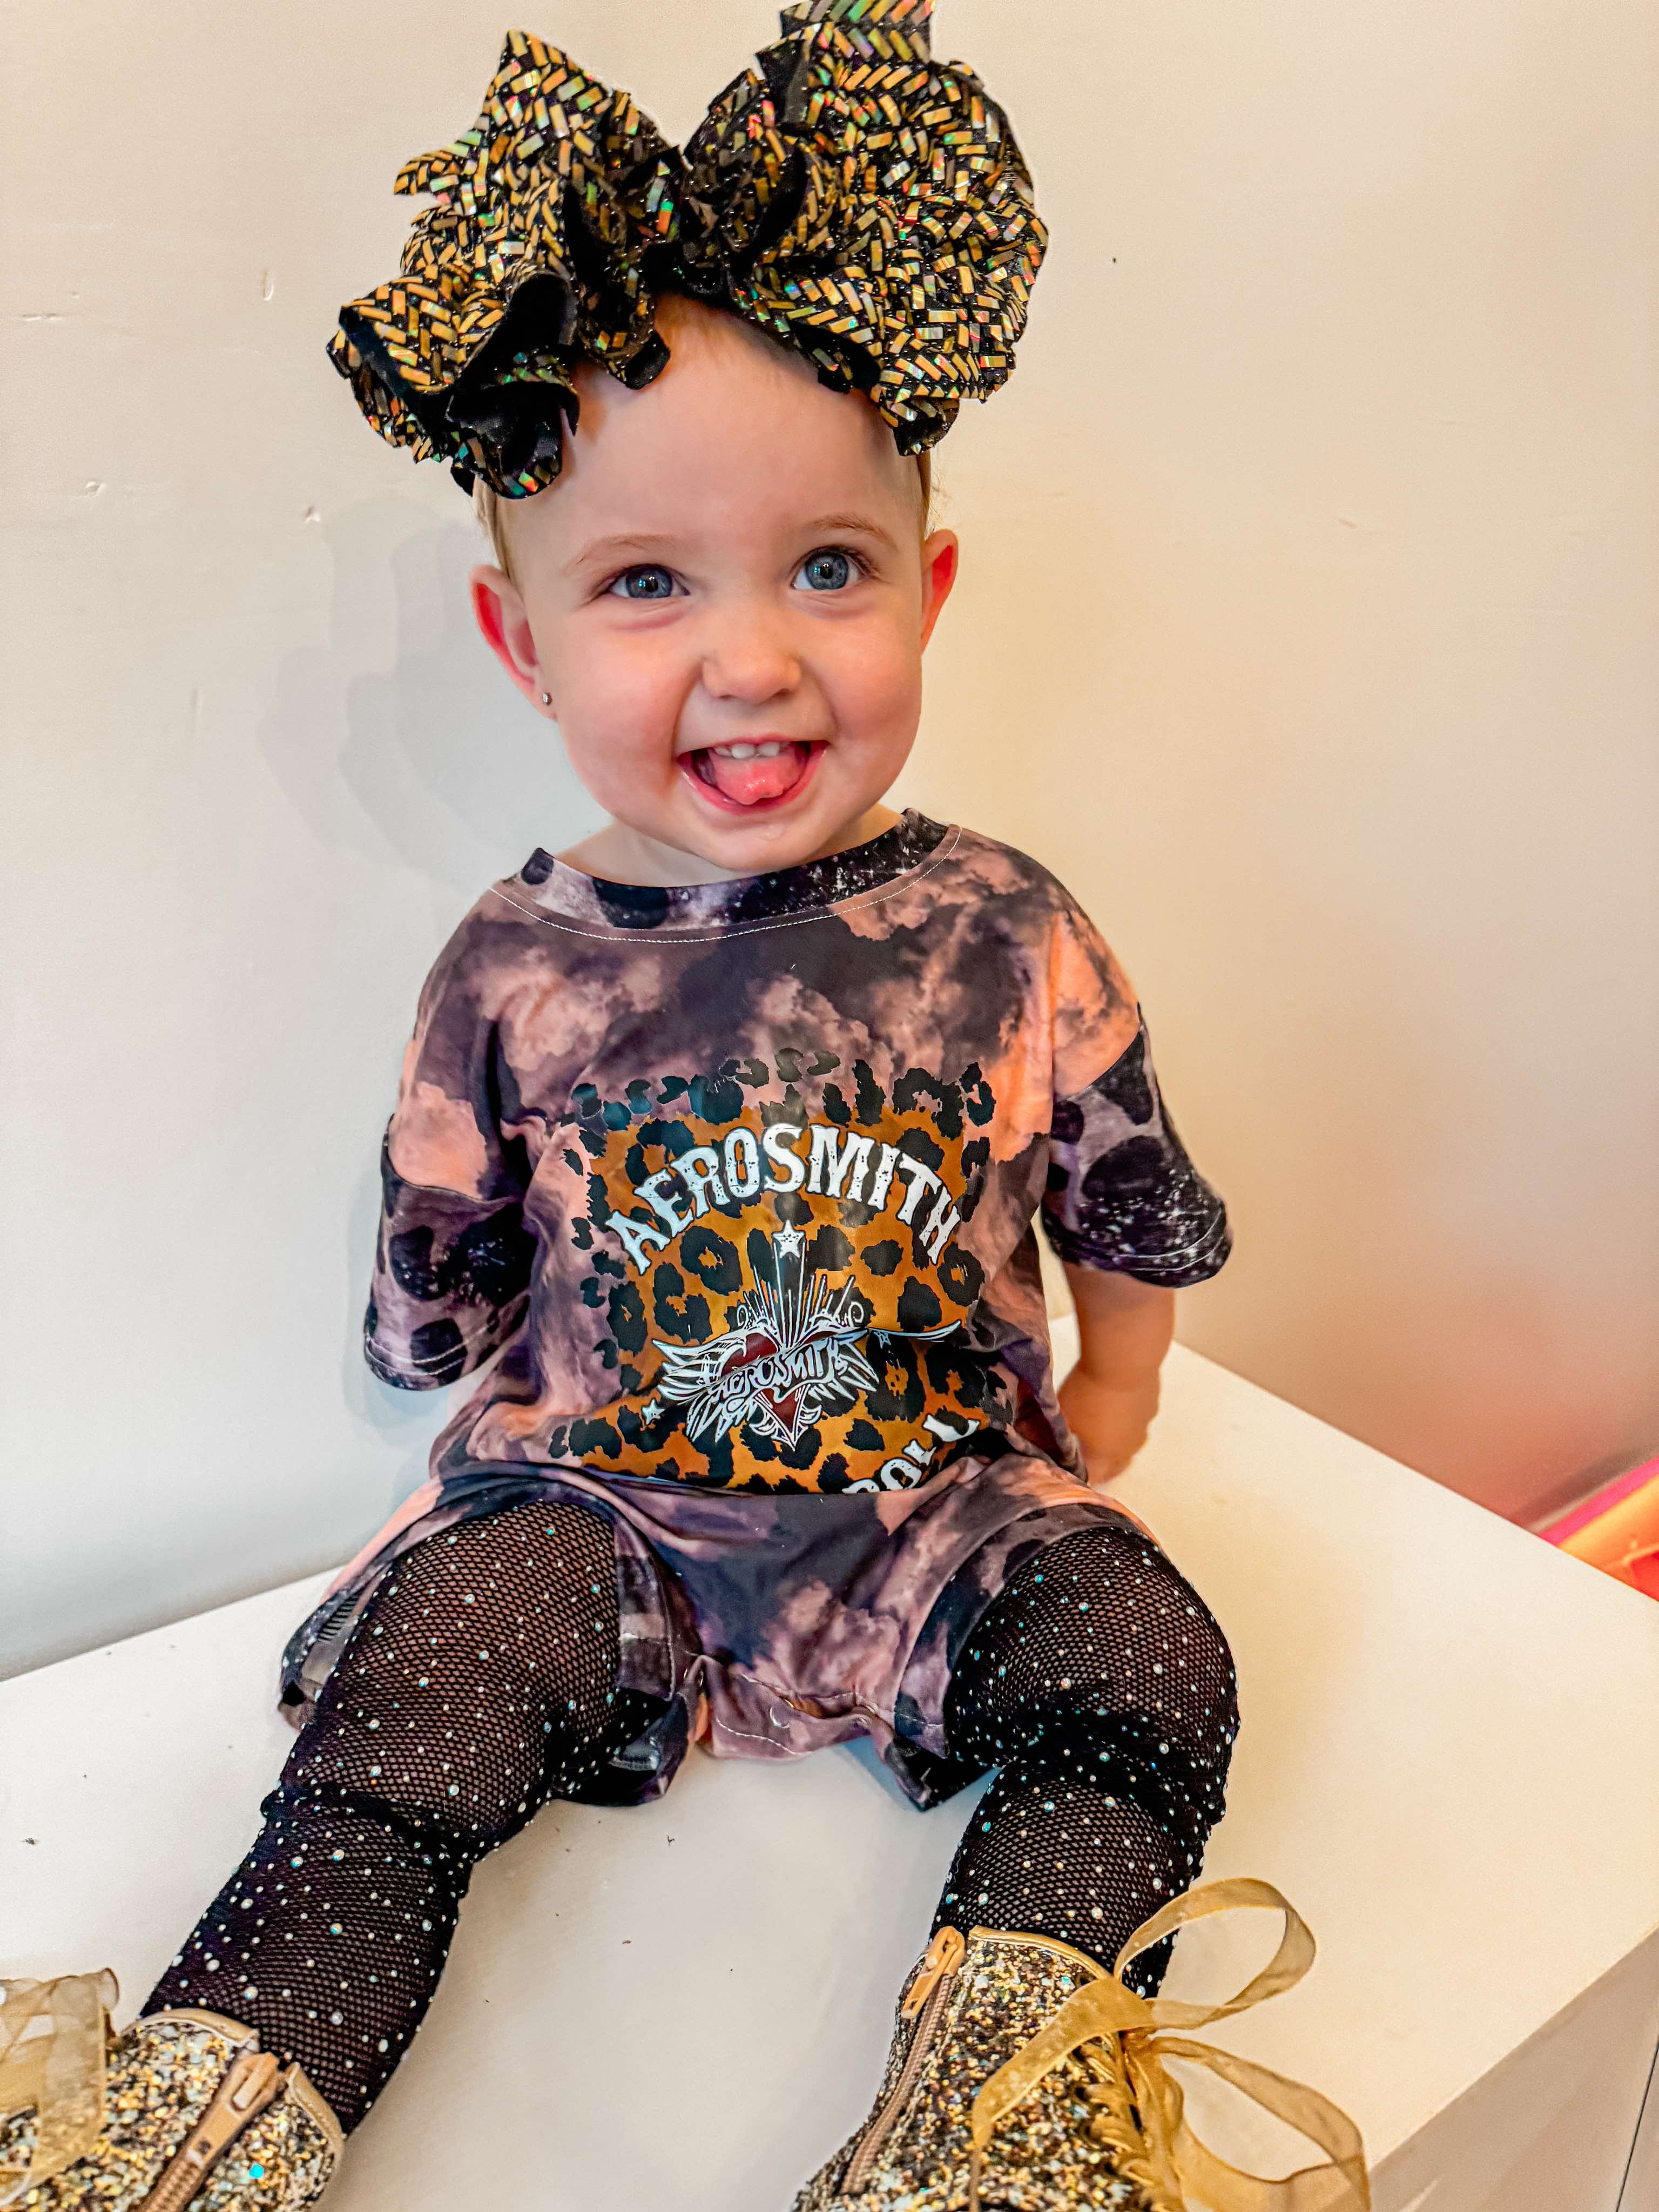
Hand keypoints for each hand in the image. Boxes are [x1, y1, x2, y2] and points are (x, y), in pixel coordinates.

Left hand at [1059, 1362, 1161, 1487]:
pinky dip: (1127, 1420)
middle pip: (1116, 1466)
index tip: (1073, 1470)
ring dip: (1117, 1442)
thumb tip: (1055, 1441)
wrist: (1124, 1362)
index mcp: (1105, 1455)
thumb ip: (1061, 1434)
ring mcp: (1143, 1427)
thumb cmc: (1088, 1391)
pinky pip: (1138, 1421)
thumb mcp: (1064, 1414)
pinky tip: (1118, 1406)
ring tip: (1103, 1429)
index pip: (1094, 1476)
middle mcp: (1128, 1448)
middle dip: (1103, 1466)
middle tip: (1090, 1458)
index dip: (1083, 1475)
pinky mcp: (1152, 1407)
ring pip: (1130, 1443)